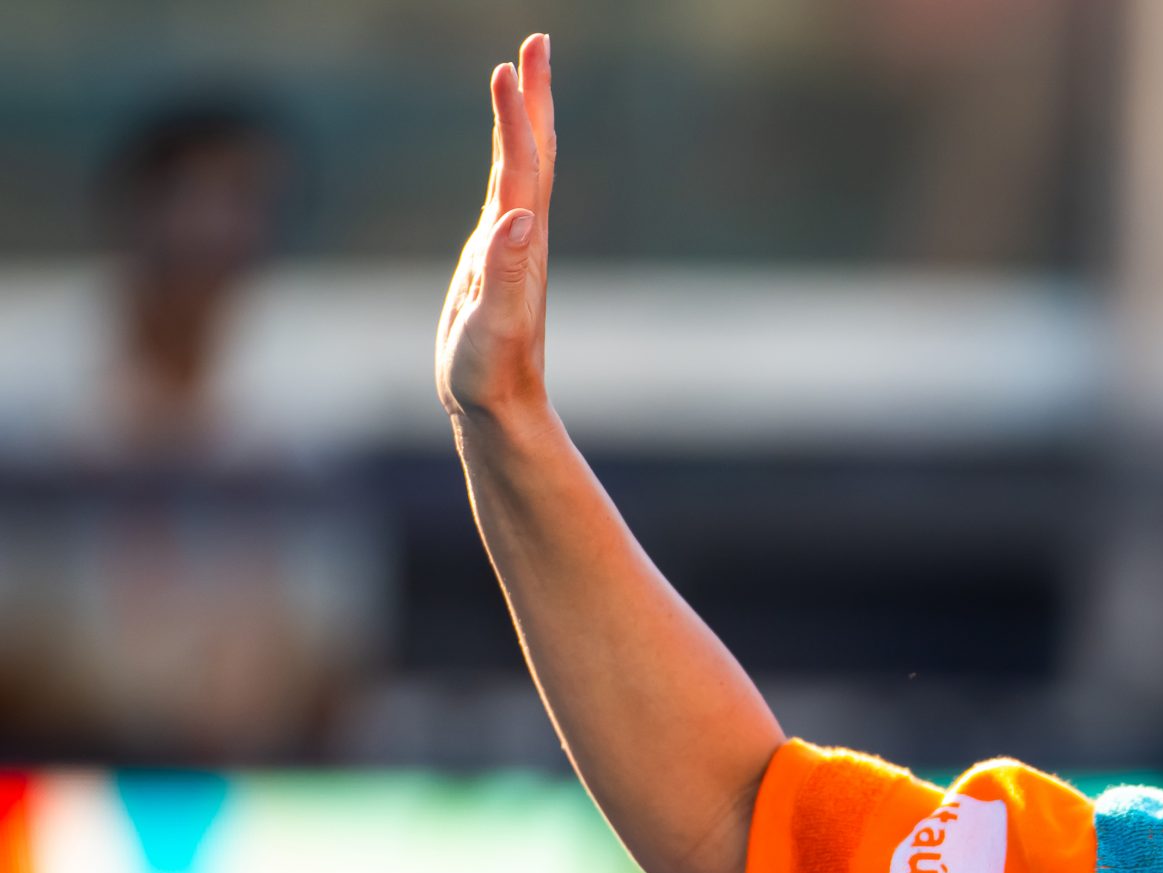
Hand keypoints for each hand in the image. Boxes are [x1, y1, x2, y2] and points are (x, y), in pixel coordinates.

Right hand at [436, 34, 555, 424]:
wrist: (500, 408)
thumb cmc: (492, 375)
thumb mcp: (493, 326)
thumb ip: (506, 274)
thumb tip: (522, 219)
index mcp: (519, 242)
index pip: (521, 165)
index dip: (517, 116)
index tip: (512, 65)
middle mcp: (522, 235)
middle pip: (534, 152)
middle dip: (535, 97)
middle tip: (537, 42)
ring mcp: (511, 245)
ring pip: (524, 168)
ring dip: (525, 120)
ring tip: (523, 77)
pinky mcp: (496, 258)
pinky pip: (507, 192)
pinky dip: (509, 159)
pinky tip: (509, 154)